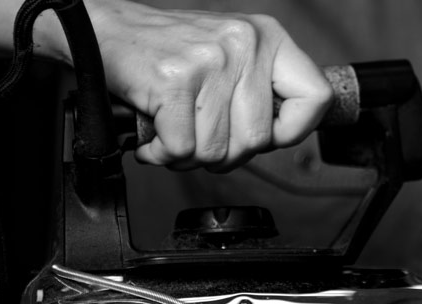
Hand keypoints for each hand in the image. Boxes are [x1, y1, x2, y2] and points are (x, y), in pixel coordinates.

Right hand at [70, 1, 332, 171]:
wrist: (106, 30)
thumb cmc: (168, 50)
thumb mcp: (231, 54)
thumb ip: (262, 89)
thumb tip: (283, 135)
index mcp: (266, 36)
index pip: (315, 97)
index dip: (293, 131)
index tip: (269, 136)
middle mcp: (244, 44)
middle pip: (257, 140)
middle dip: (223, 152)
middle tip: (199, 134)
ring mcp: (210, 62)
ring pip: (218, 151)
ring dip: (188, 155)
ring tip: (174, 130)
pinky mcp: (175, 83)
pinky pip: (183, 150)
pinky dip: (162, 153)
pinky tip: (155, 134)